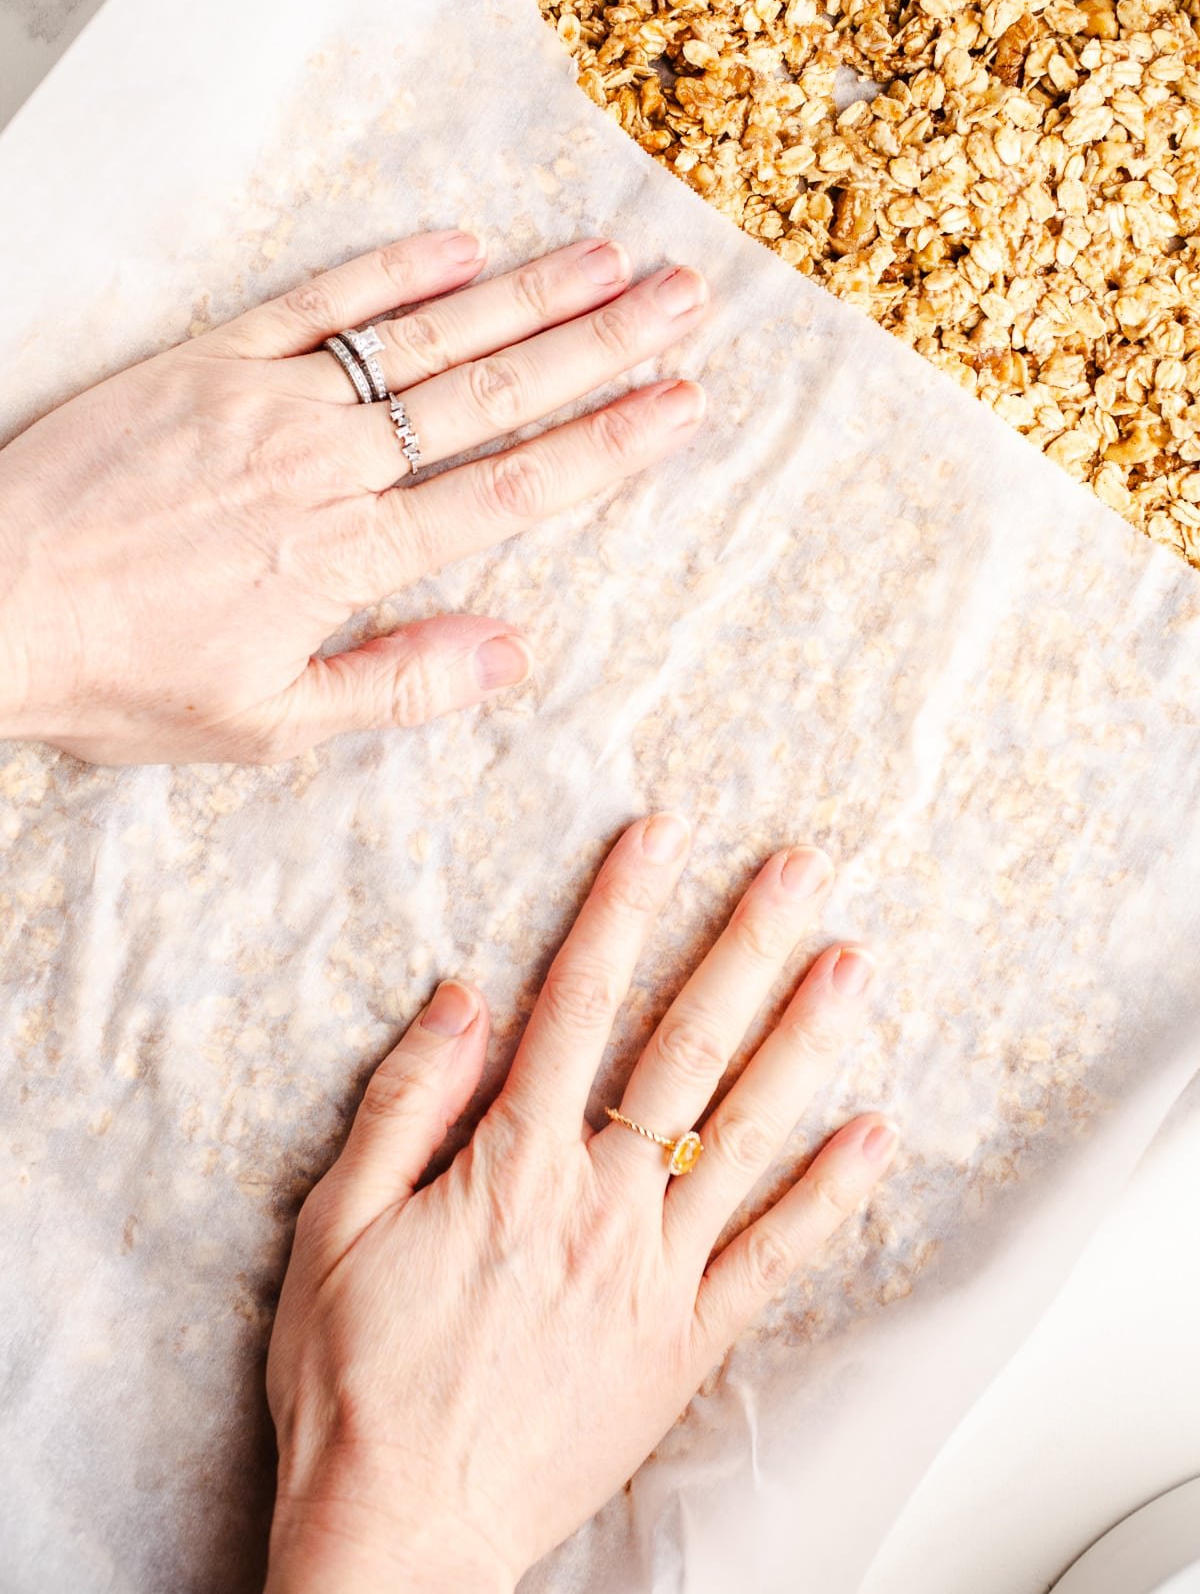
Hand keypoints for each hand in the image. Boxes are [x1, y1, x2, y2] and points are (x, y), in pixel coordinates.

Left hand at [0, 231, 706, 762]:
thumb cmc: (118, 675)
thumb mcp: (262, 723)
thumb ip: (395, 686)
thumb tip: (512, 654)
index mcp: (348, 556)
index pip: (509, 491)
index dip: (606, 446)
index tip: (683, 405)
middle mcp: (326, 464)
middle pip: (492, 396)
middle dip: (600, 347)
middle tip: (687, 301)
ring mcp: (268, 401)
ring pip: (423, 341)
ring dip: (526, 297)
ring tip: (612, 259)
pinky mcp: (207, 361)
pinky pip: (316, 305)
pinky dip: (390, 273)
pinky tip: (461, 242)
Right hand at [265, 817, 896, 1592]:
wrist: (402, 1534)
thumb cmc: (356, 1380)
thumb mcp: (337, 1225)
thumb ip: (406, 1101)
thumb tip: (465, 996)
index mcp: (512, 1162)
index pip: (578, 1003)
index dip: (622, 907)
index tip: (661, 834)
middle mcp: (600, 1202)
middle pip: (686, 1047)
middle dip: (745, 945)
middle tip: (801, 871)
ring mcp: (655, 1273)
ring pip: (746, 1134)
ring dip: (806, 1042)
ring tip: (854, 965)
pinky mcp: (685, 1344)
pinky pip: (772, 1259)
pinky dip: (828, 1197)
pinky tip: (873, 1136)